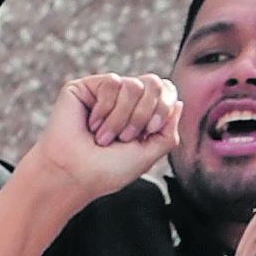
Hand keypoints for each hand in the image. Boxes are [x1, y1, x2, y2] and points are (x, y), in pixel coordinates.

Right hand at [19, 74, 172, 200]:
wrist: (75, 173)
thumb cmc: (110, 168)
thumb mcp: (151, 153)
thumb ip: (169, 130)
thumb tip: (179, 102)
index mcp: (143, 113)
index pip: (167, 90)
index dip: (164, 108)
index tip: (150, 132)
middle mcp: (126, 99)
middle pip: (154, 84)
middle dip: (144, 115)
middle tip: (125, 137)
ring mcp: (105, 92)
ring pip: (133, 85)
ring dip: (122, 118)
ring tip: (105, 136)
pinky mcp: (85, 87)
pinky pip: (112, 82)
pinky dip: (106, 109)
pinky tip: (92, 124)